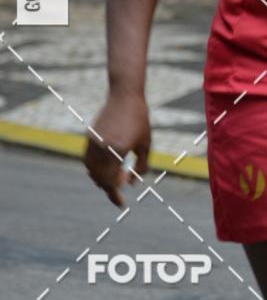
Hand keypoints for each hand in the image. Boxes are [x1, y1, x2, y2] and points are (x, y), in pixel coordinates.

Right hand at [83, 91, 150, 206]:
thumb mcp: (146, 144)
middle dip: (108, 189)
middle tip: (119, 196)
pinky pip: (87, 160)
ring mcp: (94, 142)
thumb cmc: (140, 119)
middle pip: (100, 179)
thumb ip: (141, 167)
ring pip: (91, 171)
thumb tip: (131, 184)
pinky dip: (94, 169)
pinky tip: (105, 171)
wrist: (125, 95)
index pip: (112, 181)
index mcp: (118, 150)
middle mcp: (103, 147)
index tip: (122, 204)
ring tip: (112, 183)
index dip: (116, 195)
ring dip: (100, 180)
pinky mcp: (89, 137)